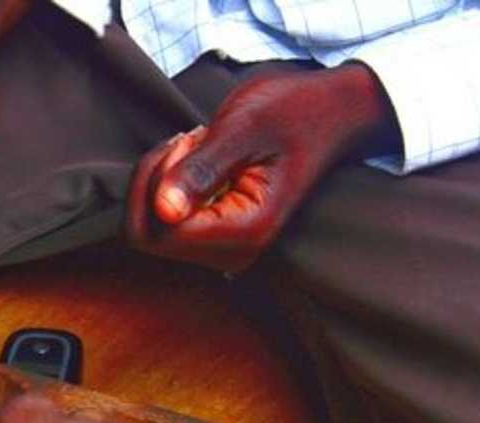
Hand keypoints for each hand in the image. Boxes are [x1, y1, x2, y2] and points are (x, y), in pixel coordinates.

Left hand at [126, 65, 395, 271]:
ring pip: (152, 229)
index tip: (187, 142)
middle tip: (188, 142)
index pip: (159, 232)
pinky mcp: (217, 237)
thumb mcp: (243, 128)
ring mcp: (225, 248)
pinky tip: (197, 159)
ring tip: (199, 147)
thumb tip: (165, 212)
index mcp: (246, 232)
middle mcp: (234, 252)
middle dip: (153, 183)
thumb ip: (202, 171)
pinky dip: (167, 186)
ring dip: (160, 182)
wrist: (330, 113)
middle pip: (149, 236)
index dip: (156, 184)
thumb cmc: (292, 111)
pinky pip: (165, 223)